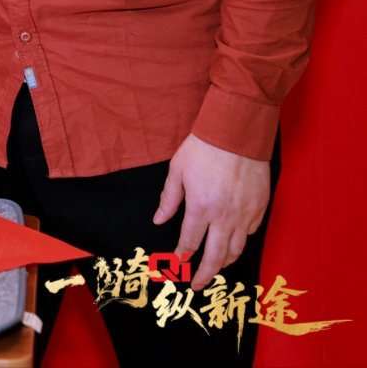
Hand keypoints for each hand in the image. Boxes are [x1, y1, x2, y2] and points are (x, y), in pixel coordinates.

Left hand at [154, 133, 270, 290]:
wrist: (237, 134)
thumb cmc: (203, 149)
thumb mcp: (177, 171)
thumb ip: (169, 199)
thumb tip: (159, 220)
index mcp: (200, 207)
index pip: (190, 241)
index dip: (183, 255)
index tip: (178, 263)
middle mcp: (224, 216)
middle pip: (216, 256)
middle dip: (205, 274)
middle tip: (197, 284)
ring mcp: (245, 214)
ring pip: (237, 249)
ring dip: (225, 262)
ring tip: (216, 268)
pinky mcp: (260, 208)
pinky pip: (251, 232)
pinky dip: (241, 242)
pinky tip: (234, 243)